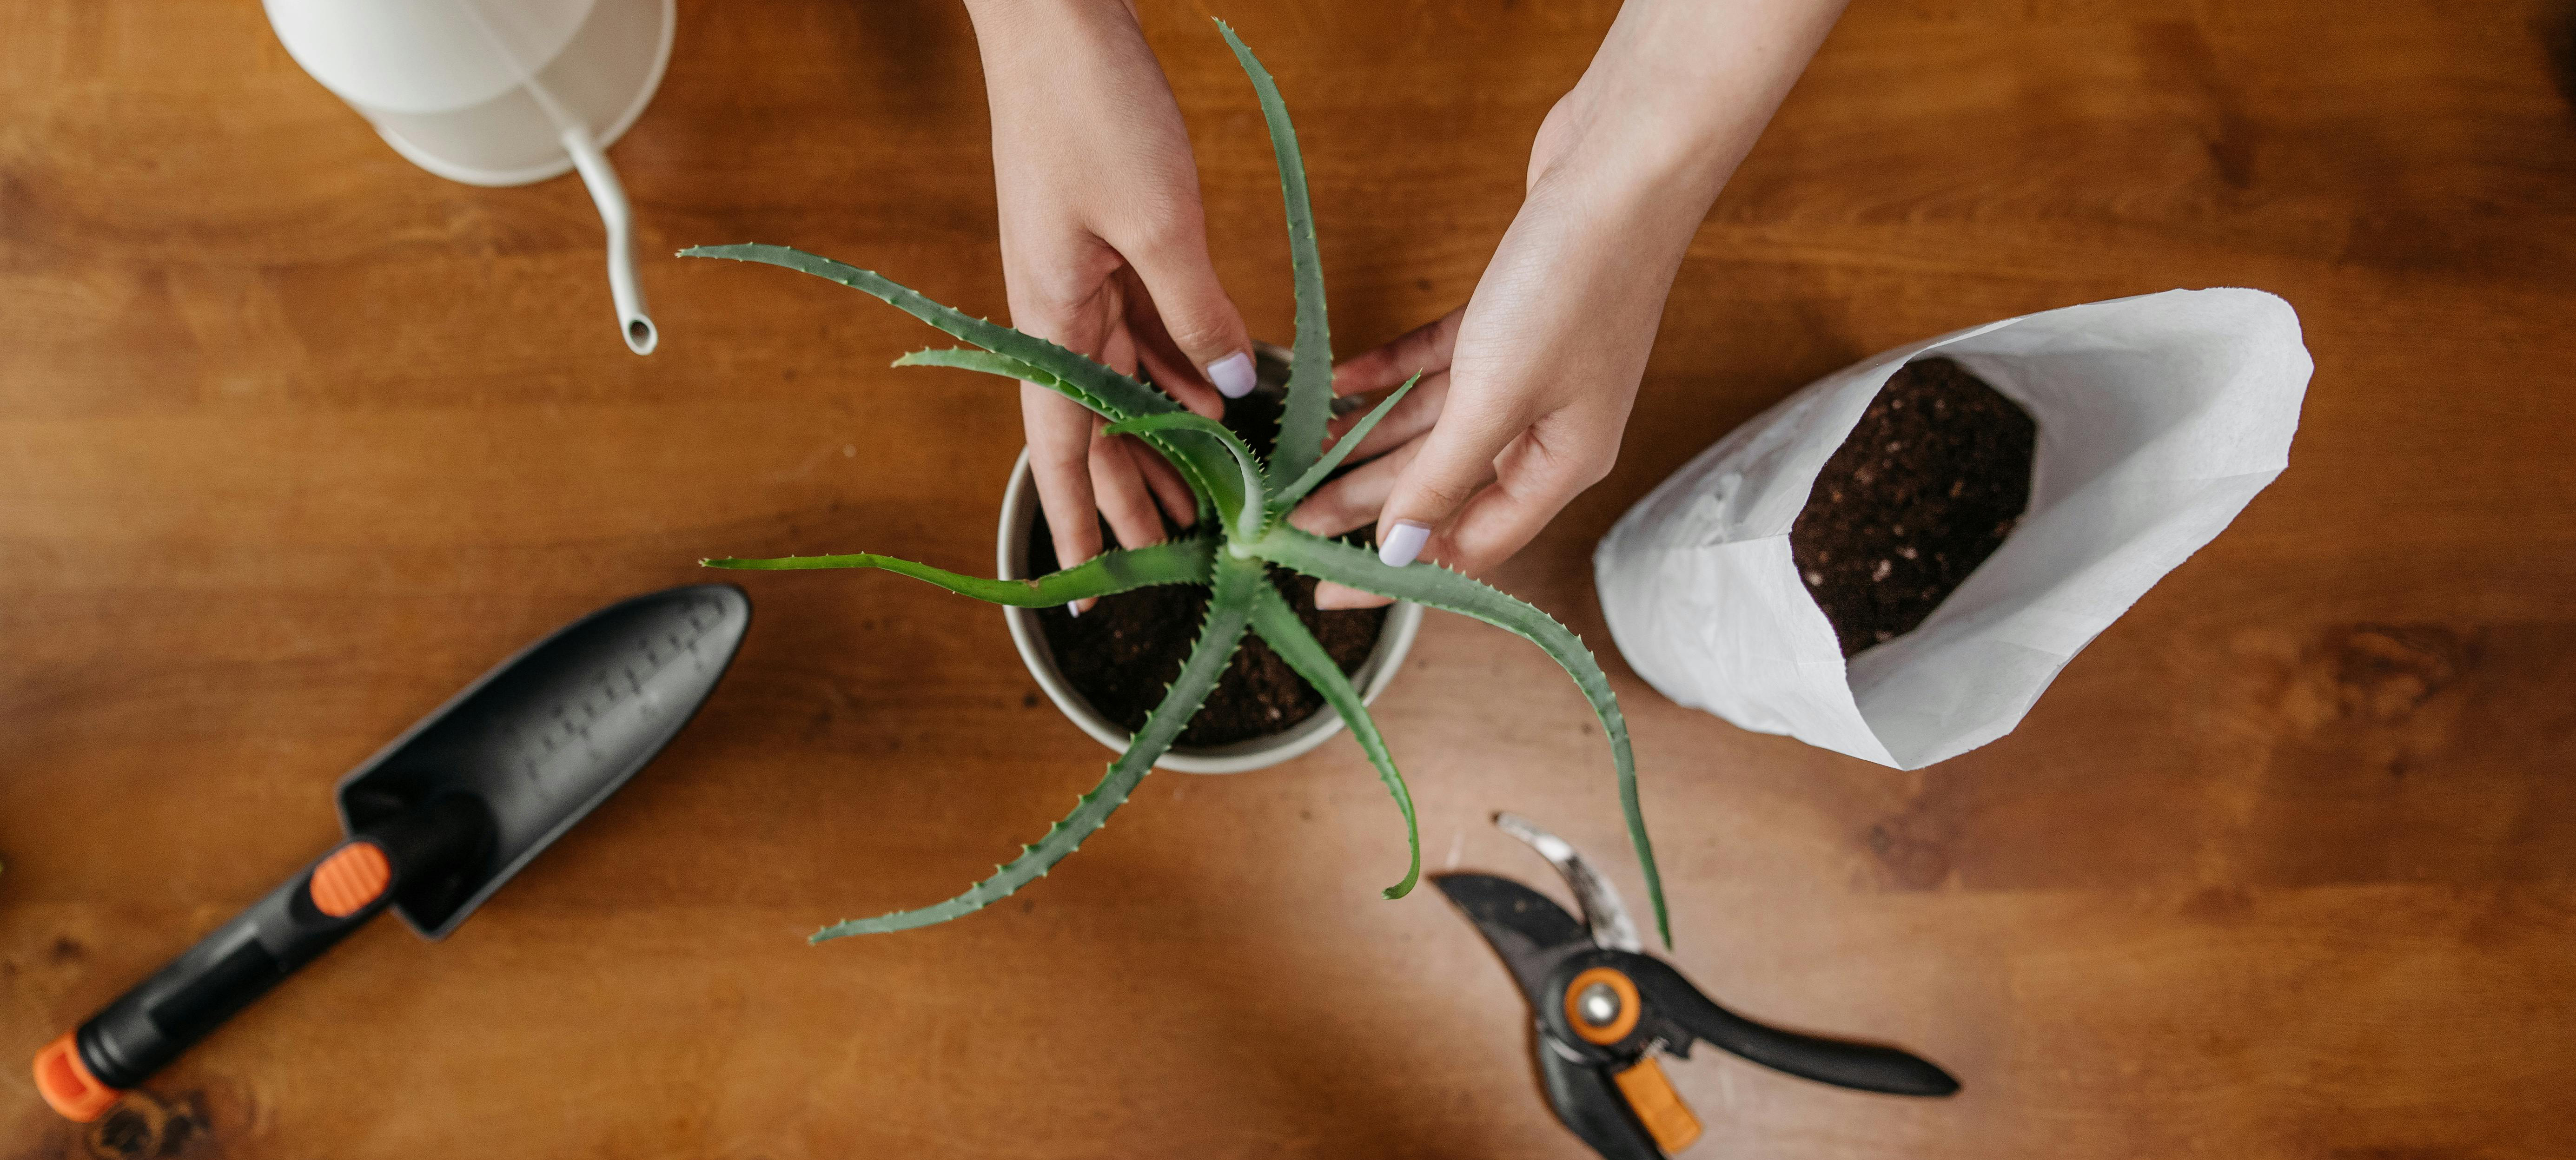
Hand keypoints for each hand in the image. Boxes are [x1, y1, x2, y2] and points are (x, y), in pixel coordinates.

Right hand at [966, 0, 1257, 604]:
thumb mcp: (1159, 221)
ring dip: (1163, 439)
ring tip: (1203, 498)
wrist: (1054, 17)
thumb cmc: (1088, 107)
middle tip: (1170, 554)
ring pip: (1124, 384)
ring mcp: (1080, 277)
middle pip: (1095, 427)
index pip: (1060, 447)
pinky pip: (1145, 329)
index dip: (1076, 521)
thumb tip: (1233, 389)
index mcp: (1050, 315)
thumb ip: (1198, 312)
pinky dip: (1180, 370)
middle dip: (1129, 495)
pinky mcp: (1107, 243)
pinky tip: (1219, 399)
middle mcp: (1057, 308)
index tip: (1088, 588)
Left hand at [1289, 0, 1847, 608]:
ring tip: (1298, 461)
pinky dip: (1391, 374)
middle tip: (1289, 520)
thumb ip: (1442, 476)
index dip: (1398, 570)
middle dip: (1365, 505)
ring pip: (1435, 424)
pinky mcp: (1511, 314)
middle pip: (1442, 485)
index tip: (1329, 588)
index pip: (1470, 544)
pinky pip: (1439, 363)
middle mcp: (1550, 425)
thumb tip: (1399, 551)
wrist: (1625, 165)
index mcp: (1561, 463)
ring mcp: (1533, 368)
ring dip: (1368, 440)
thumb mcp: (1497, 395)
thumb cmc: (1574, 282)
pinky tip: (1340, 382)